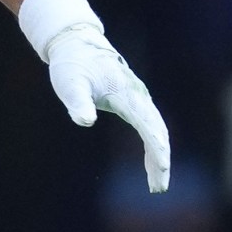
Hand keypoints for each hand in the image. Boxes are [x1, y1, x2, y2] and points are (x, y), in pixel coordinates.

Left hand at [43, 24, 171, 191]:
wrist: (77, 43)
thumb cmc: (72, 64)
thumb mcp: (70, 84)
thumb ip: (78, 102)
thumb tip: (84, 120)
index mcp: (126, 94)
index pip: (148, 126)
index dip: (156, 149)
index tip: (162, 168)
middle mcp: (138, 96)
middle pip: (158, 132)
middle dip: (160, 161)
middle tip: (158, 188)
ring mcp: (139, 98)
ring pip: (157, 131)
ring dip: (158, 157)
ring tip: (156, 185)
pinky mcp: (134, 101)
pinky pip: (150, 127)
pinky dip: (153, 146)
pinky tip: (150, 163)